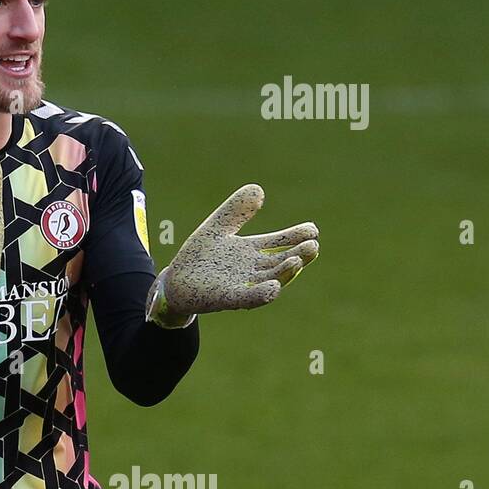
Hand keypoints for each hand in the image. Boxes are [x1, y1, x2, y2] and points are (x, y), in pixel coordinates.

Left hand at [146, 184, 318, 328]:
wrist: (175, 283)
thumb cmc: (200, 257)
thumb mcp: (218, 227)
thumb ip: (236, 210)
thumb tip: (258, 189)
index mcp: (252, 252)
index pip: (279, 243)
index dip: (296, 236)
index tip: (312, 229)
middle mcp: (252, 270)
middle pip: (280, 262)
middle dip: (298, 255)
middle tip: (313, 245)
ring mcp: (241, 285)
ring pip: (269, 279)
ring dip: (284, 272)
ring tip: (296, 261)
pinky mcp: (225, 298)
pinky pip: (246, 298)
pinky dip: (260, 294)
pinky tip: (273, 288)